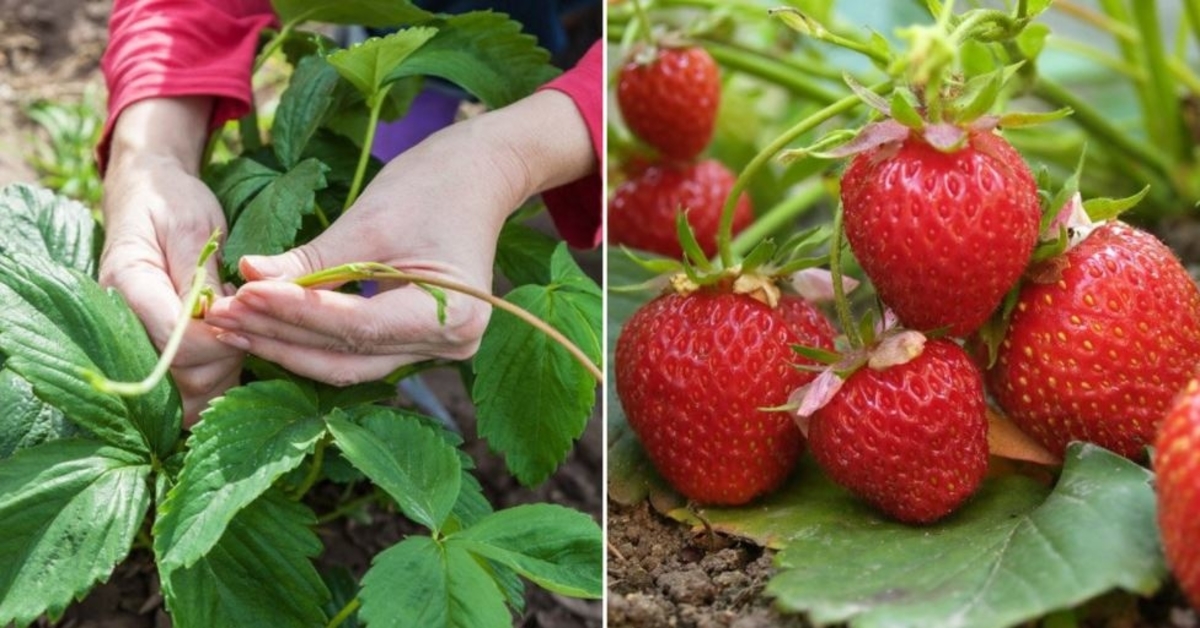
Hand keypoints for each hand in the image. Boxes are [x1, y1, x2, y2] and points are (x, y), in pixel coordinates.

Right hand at [100, 98, 242, 424]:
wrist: (148, 196)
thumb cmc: (173, 204)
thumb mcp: (193, 226)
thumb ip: (200, 275)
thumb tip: (216, 317)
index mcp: (127, 286)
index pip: (177, 342)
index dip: (219, 339)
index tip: (244, 316)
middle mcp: (122, 323)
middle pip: (183, 377)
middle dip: (226, 357)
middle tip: (246, 322)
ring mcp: (135, 341)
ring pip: (186, 392)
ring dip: (224, 372)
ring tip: (238, 330)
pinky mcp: (153, 352)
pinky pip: (184, 390)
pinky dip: (214, 379)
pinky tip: (230, 349)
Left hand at [203, 89, 595, 384]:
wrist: (479, 176)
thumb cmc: (433, 186)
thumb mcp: (369, 220)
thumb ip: (311, 261)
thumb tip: (246, 277)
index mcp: (451, 315)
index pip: (356, 326)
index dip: (295, 314)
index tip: (242, 294)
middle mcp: (451, 345)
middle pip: (348, 357)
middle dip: (280, 337)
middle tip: (220, 315)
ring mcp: (437, 349)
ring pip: (347, 362)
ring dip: (287, 344)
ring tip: (231, 321)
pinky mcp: (418, 342)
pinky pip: (356, 351)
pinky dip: (311, 338)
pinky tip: (265, 324)